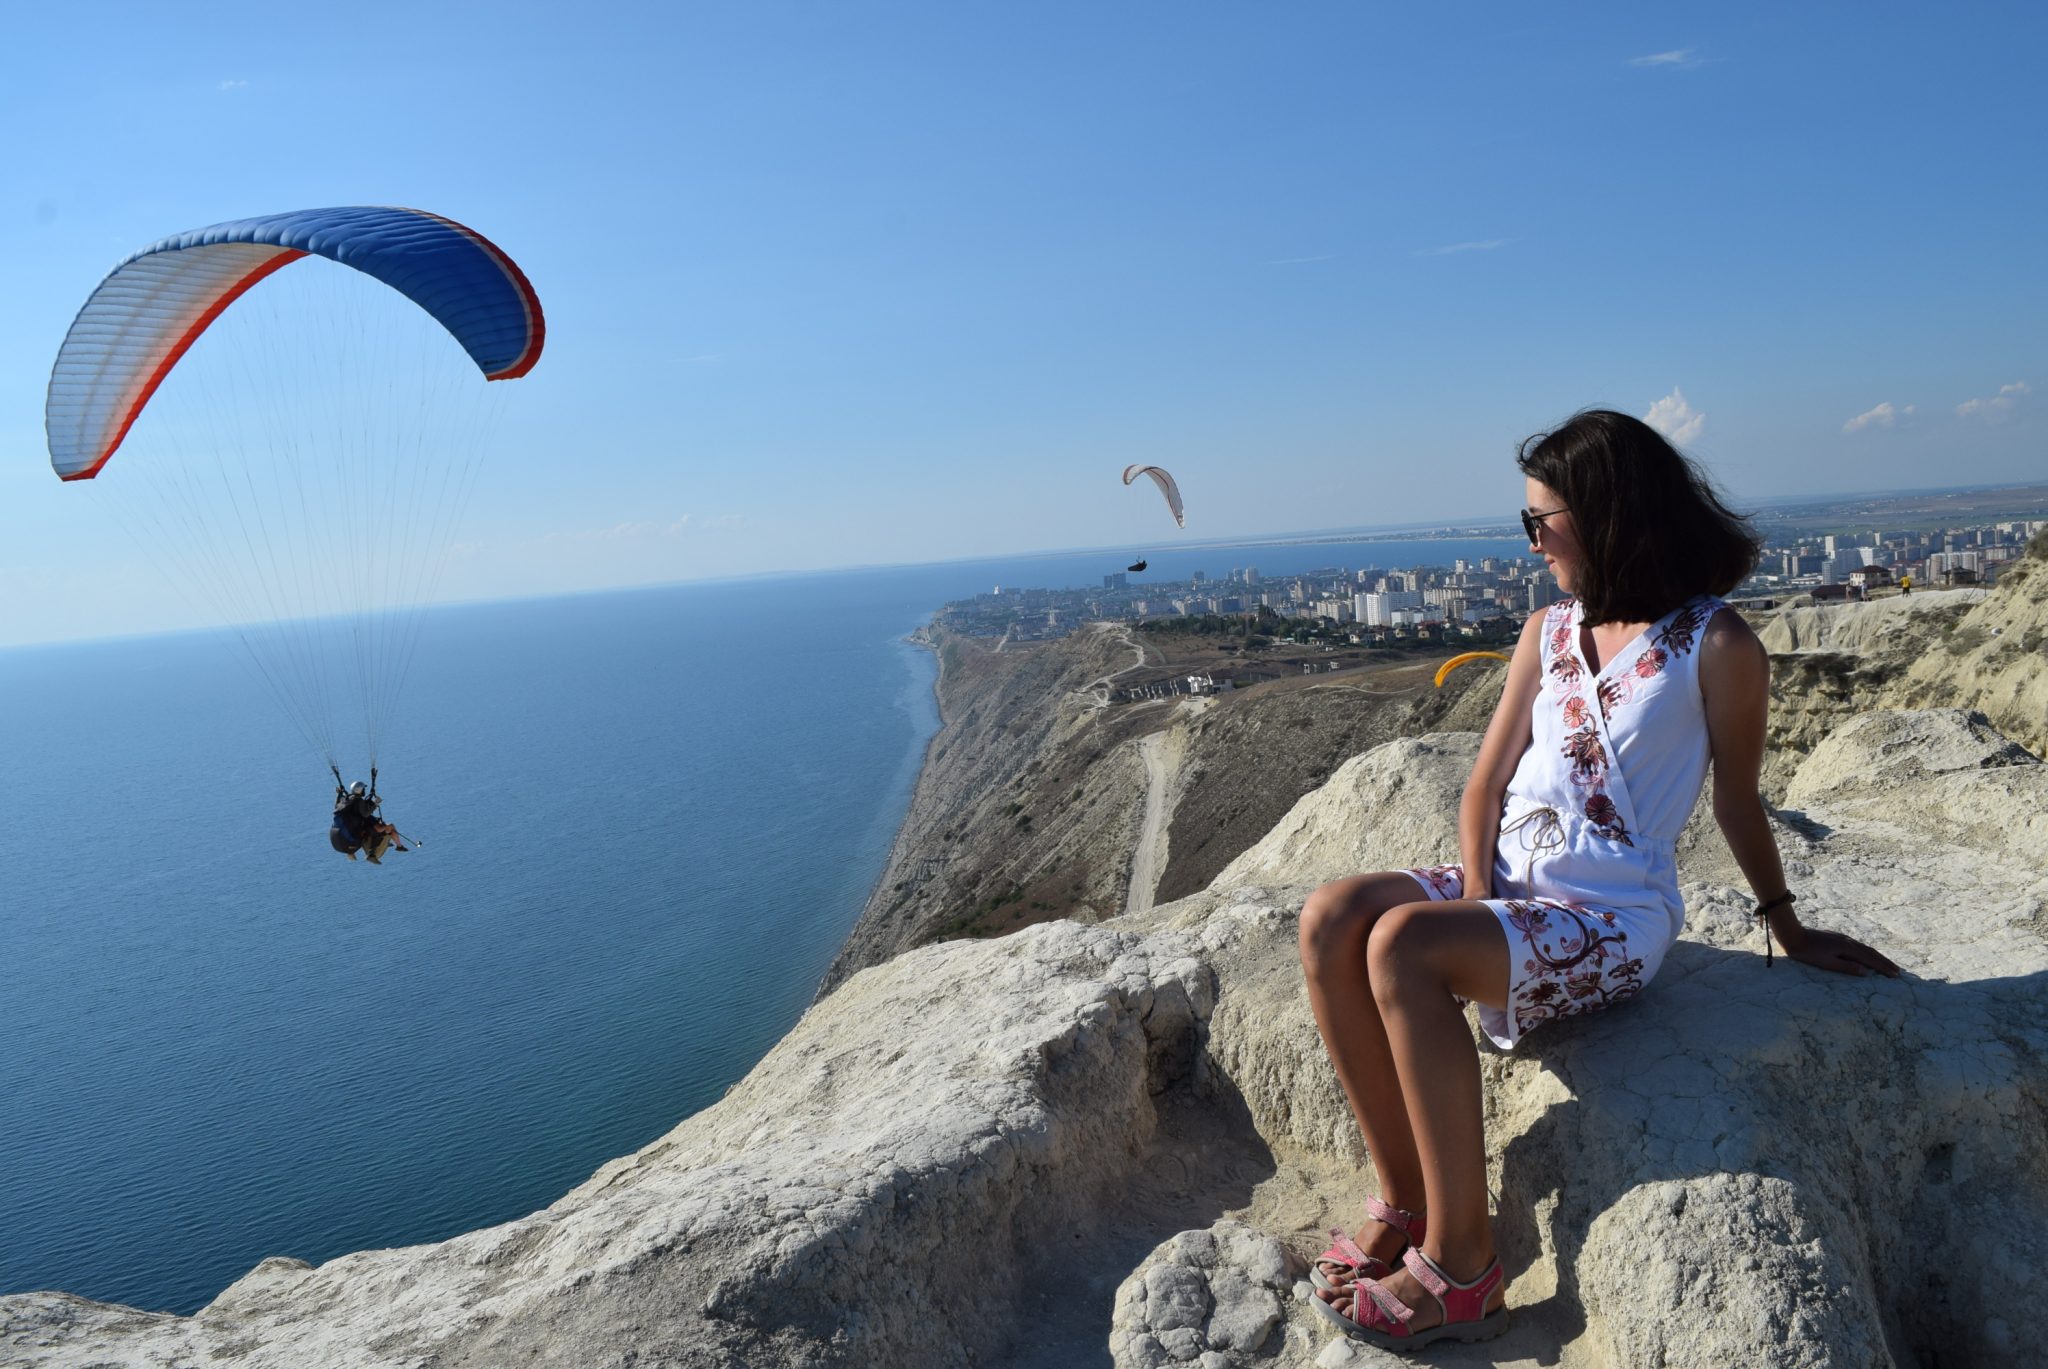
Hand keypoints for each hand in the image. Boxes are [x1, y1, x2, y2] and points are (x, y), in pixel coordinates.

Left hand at [1777, 925, 1901, 976]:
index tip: (1896, 975)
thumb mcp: (1827, 963)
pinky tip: (1866, 954)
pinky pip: (1858, 946)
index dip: (1883, 968)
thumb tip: (1866, 972)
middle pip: (1871, 953)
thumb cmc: (1808, 952)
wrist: (1793, 935)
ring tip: (1886, 963)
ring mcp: (1843, 938)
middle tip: (1897, 971)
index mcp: (1848, 949)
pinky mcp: (1837, 937)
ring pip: (1865, 948)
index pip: (1870, 960)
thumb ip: (1846, 967)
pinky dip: (1867, 951)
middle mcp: (1848, 942)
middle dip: (1885, 962)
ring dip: (1877, 956)